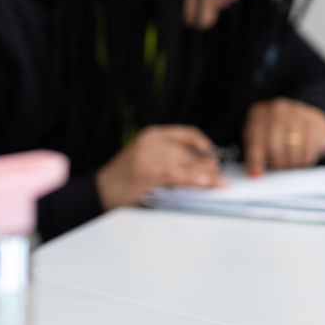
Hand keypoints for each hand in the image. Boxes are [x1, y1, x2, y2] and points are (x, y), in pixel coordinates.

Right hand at [95, 125, 224, 209]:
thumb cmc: (126, 177)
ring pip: (186, 165)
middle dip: (209, 165)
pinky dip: (193, 180)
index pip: (187, 134)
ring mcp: (148, 156)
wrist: (101, 190)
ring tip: (220, 183)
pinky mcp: (147, 172)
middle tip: (222, 177)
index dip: (204, 144)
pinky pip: (177, 175)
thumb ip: (170, 156)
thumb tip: (203, 165)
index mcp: (153, 134)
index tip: (214, 156)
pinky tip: (204, 184)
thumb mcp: (147, 158)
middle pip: (189, 152)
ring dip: (207, 175)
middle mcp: (151, 142)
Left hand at [243, 98, 324, 176]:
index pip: (254, 140)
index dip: (255, 160)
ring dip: (292, 164)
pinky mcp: (316, 123)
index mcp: (258, 114)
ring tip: (291, 165)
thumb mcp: (261, 135)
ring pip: (293, 149)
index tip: (256, 174)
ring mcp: (298, 114)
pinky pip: (309, 149)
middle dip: (277, 163)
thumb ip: (255, 151)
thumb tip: (255, 173)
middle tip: (279, 170)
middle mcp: (277, 110)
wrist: (306, 115)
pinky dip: (305, 160)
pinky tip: (303, 160)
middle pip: (275, 146)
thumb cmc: (277, 131)